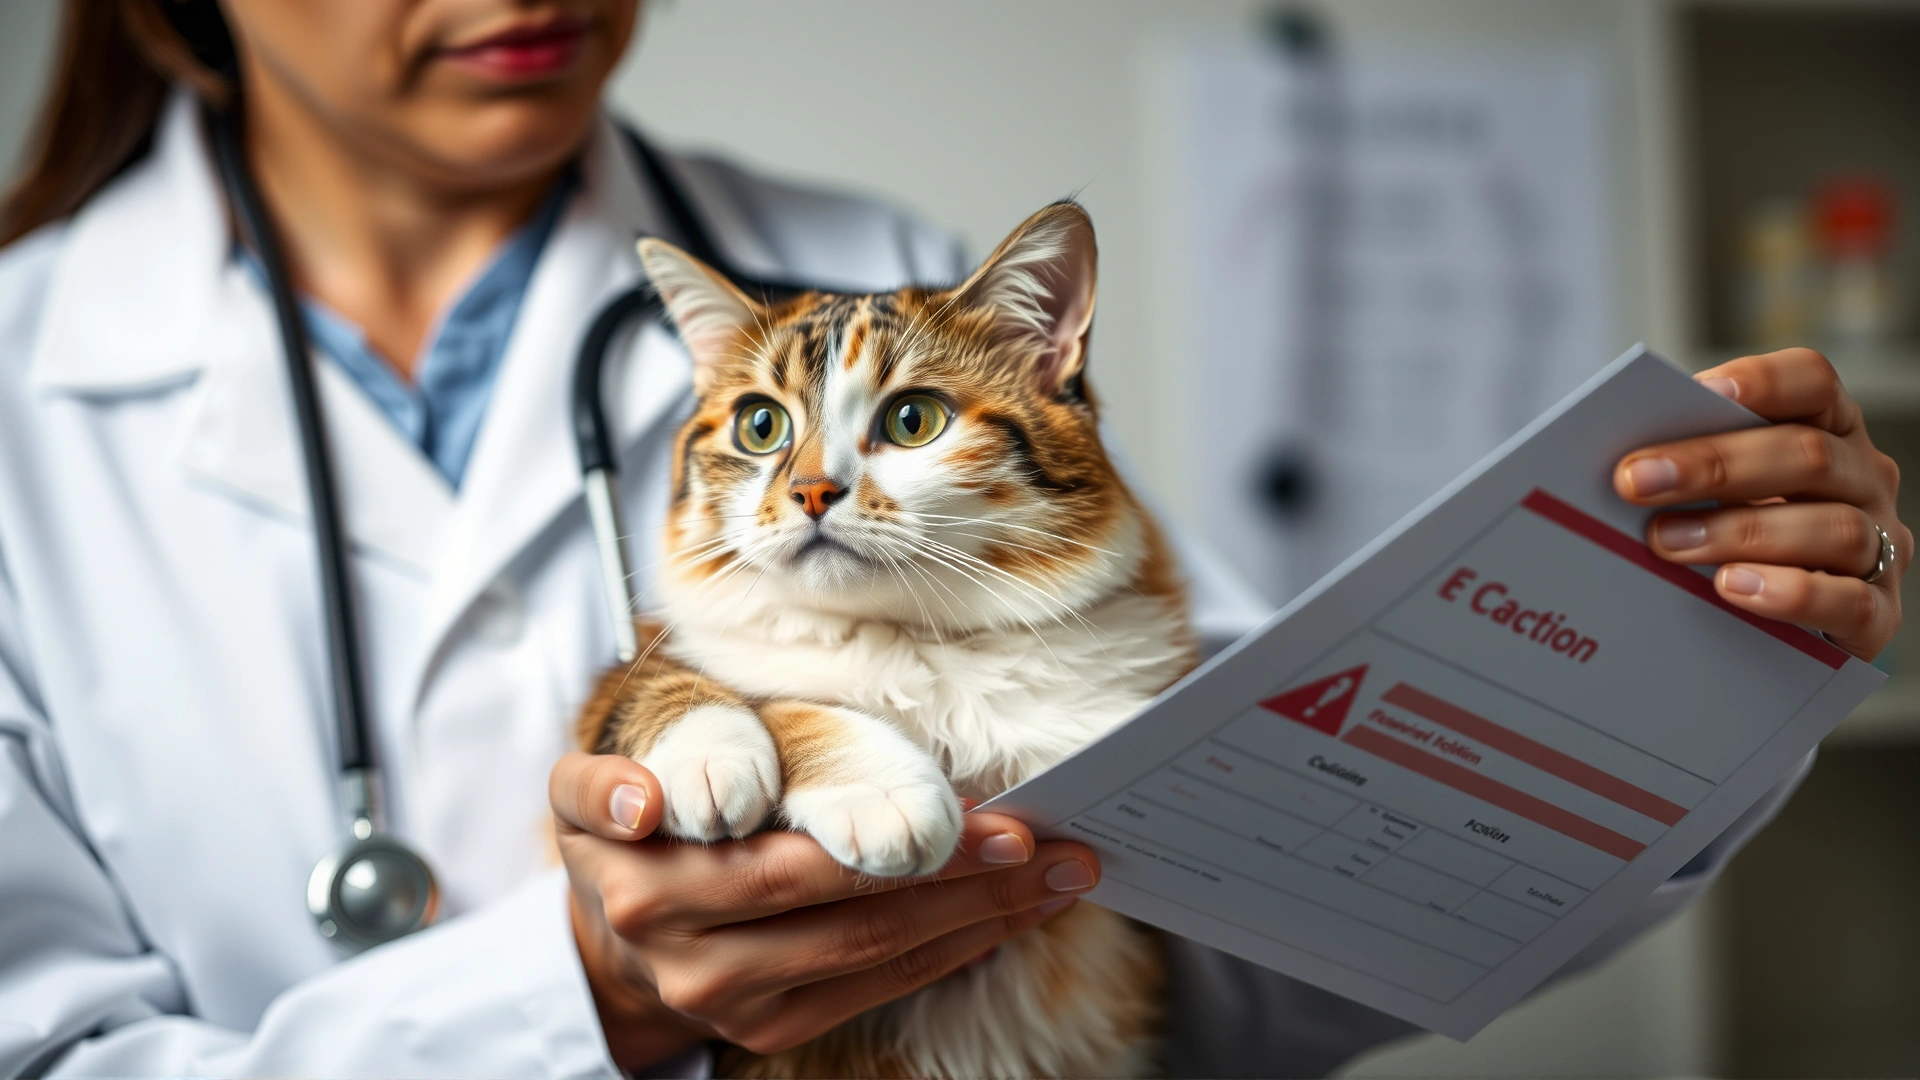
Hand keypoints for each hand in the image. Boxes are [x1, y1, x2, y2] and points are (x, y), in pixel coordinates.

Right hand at [549, 752, 1098, 1068]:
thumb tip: (653, 797)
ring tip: (1053, 870)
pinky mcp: (768, 1030)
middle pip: (843, 908)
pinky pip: (879, 985)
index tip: (980, 816)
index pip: (786, 859)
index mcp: (641, 870)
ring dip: (977, 911)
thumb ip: (631, 769)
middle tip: (1040, 835)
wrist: (608, 937)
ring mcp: (725, 997)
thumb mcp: (606, 778)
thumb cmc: (641, 818)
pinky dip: (955, 944)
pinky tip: (1011, 909)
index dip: (887, 837)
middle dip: (960, 870)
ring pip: (873, 952)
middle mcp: (681, 948)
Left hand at [1616, 347, 1908, 658]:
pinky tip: (1733, 587)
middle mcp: (1864, 480)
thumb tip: (1627, 463)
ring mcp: (1882, 546)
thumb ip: (1686, 466)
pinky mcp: (1879, 614)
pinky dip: (1790, 593)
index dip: (1763, 382)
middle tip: (1637, 482)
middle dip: (1716, 465)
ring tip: (1666, 542)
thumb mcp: (1715, 492)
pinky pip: (1851, 601)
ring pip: (1832, 526)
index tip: (1702, 393)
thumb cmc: (1727, 540)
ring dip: (1740, 531)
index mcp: (1828, 430)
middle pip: (1809, 455)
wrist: (1763, 632)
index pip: (1814, 384)